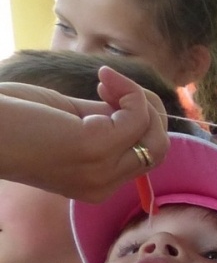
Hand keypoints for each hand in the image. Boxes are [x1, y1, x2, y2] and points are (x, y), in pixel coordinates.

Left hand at [0, 66, 168, 201]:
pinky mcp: (96, 147)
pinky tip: (104, 77)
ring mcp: (101, 170)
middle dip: (148, 110)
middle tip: (114, 84)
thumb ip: (102, 121)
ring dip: (140, 99)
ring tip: (108, 79)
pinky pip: (137, 117)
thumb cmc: (11, 121)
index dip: (139, 122)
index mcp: (94, 184)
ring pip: (155, 137)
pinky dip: (129, 91)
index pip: (143, 158)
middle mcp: (102, 185)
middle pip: (157, 150)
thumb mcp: (67, 122)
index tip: (108, 94)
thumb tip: (132, 106)